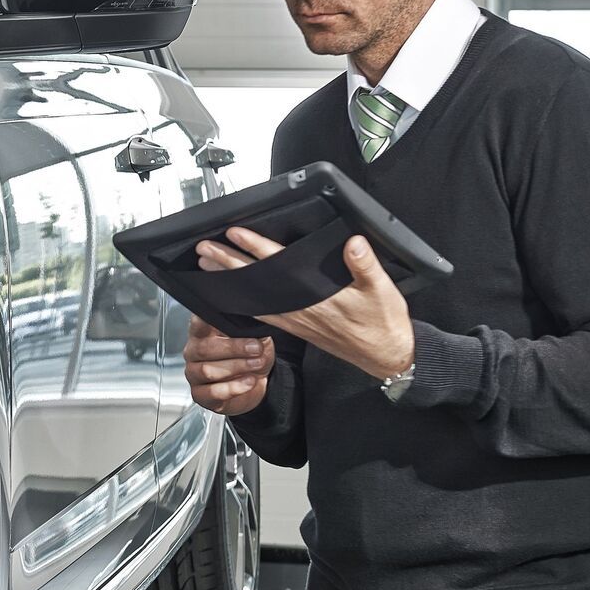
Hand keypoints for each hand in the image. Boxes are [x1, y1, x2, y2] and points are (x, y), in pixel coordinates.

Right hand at [183, 313, 273, 414]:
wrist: (255, 382)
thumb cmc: (250, 356)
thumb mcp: (256, 336)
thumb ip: (248, 327)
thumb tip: (254, 318)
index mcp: (202, 333)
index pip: (197, 323)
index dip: (204, 320)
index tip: (219, 317)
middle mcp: (194, 352)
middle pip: (204, 349)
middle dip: (234, 348)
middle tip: (256, 348)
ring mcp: (194, 374)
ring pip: (208, 371)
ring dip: (237, 367)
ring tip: (256, 364)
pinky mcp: (200, 395)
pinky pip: (213, 392)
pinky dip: (234, 387)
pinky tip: (249, 381)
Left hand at [195, 227, 414, 379]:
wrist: (385, 356)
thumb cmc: (383, 323)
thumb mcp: (381, 291)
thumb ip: (365, 266)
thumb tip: (353, 243)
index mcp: (314, 296)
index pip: (277, 266)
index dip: (255, 247)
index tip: (234, 233)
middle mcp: (297, 309)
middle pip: (255, 280)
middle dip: (228, 262)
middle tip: (204, 248)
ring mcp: (294, 319)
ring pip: (253, 296)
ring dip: (230, 280)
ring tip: (208, 265)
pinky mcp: (296, 327)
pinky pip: (262, 313)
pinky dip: (243, 301)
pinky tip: (232, 296)